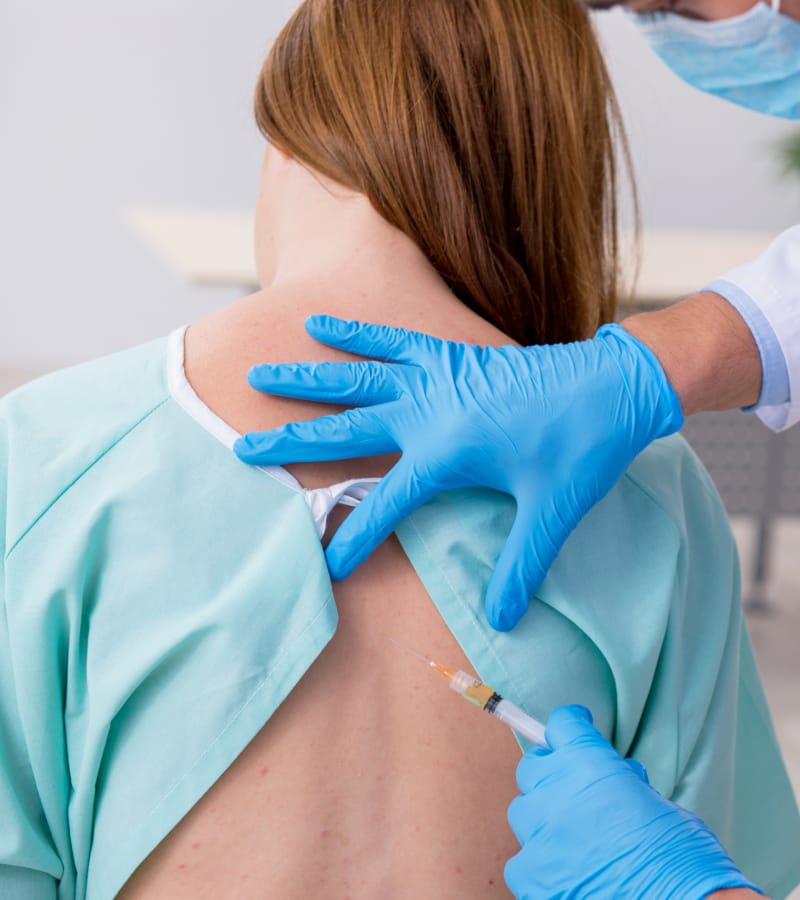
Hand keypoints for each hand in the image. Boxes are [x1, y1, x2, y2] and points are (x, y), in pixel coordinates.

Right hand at [234, 315, 682, 630]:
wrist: (615, 383)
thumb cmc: (583, 446)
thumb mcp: (552, 510)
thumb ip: (521, 564)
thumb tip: (503, 619)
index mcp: (448, 450)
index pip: (387, 503)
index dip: (354, 537)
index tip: (324, 564)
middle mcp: (430, 409)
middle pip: (347, 427)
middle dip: (294, 443)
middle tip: (244, 448)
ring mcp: (436, 376)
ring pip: (357, 376)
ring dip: (307, 377)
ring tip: (260, 374)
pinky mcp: (448, 356)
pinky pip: (392, 340)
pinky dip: (356, 333)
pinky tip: (321, 324)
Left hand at [505, 706, 760, 899]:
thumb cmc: (685, 859)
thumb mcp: (659, 803)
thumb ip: (623, 784)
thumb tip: (616, 781)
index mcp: (590, 763)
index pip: (563, 725)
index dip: (572, 726)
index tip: (578, 729)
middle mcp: (557, 791)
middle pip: (533, 768)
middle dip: (551, 774)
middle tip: (573, 788)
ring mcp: (540, 835)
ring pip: (523, 813)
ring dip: (543, 819)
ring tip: (572, 837)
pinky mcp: (532, 877)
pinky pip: (521, 862)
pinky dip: (539, 865)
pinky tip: (565, 872)